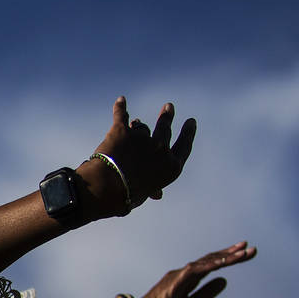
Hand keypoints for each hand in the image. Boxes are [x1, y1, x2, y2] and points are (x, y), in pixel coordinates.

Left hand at [86, 97, 195, 216]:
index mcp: (171, 167)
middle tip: (168, 107)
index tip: (191, 122)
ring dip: (137, 124)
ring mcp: (142, 138)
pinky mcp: (122, 131)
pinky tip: (121, 101)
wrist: (108, 187)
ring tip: (135, 120)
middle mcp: (160, 149)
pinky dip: (120, 108)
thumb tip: (157, 194)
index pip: (184, 146)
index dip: (188, 133)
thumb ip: (153, 187)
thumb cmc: (127, 196)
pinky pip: (121, 115)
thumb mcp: (146, 194)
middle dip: (167, 117)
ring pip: (141, 127)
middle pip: (165, 129)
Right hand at [141, 241, 255, 297]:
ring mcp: (178, 276)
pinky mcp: (176, 281)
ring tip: (244, 253)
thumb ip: (206, 294)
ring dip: (226, 257)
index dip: (226, 259)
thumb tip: (224, 280)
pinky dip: (211, 265)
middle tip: (250, 249)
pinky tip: (225, 262)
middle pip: (210, 260)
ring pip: (206, 263)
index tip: (244, 254)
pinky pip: (196, 270)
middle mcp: (182, 274)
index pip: (209, 266)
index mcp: (186, 280)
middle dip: (231, 254)